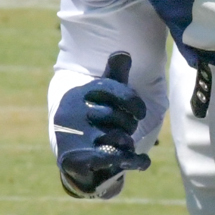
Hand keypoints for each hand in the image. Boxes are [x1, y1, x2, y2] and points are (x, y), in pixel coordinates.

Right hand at [53, 52, 150, 199]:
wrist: (75, 159)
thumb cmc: (94, 119)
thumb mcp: (103, 95)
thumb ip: (115, 75)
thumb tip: (124, 53)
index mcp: (77, 94)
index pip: (109, 87)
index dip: (131, 99)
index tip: (141, 112)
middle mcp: (71, 114)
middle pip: (114, 114)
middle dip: (129, 123)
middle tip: (129, 129)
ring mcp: (74, 138)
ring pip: (116, 136)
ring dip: (128, 142)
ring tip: (126, 143)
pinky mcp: (79, 159)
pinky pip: (112, 157)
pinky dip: (133, 160)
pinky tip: (143, 161)